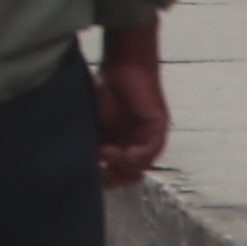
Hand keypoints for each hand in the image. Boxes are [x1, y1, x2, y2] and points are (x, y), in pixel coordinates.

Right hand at [95, 34, 170, 186]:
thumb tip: (88, 163)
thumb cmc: (108, 89)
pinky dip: (138, 155)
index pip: (123, 169)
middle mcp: (141, 142)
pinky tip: (122, 152)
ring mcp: (151, 135)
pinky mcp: (158, 127)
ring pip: (143, 163)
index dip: (112, 178)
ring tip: (106, 155)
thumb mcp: (95, 122)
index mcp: (126, 141)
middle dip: (119, 176)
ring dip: (125, 165)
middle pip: (134, 171)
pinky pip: (152, 149)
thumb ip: (95, 142)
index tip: (97, 180)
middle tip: (104, 176)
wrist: (123, 65)